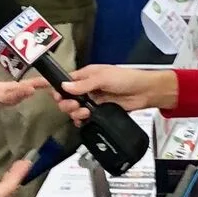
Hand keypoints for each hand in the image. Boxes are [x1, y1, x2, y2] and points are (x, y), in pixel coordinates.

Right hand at [59, 63, 178, 126]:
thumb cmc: (126, 78)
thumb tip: (64, 86)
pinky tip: (84, 120)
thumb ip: (84, 84)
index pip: (65, 81)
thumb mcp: (103, 77)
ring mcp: (92, 100)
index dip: (57, 89)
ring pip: (74, 108)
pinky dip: (81, 120)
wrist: (144, 92)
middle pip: (66, 98)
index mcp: (85, 76)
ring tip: (83, 113)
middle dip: (66, 104)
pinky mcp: (99, 111)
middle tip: (74, 106)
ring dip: (74, 112)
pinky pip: (84, 117)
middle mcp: (86, 88)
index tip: (53, 95)